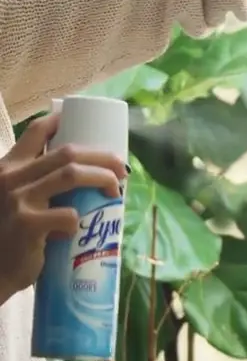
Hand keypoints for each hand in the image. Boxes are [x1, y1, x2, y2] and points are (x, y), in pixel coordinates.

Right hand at [0, 114, 125, 304]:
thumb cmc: (7, 238)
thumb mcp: (12, 202)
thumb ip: (35, 188)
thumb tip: (81, 181)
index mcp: (8, 168)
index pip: (36, 132)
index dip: (63, 122)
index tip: (89, 125)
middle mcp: (11, 178)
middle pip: (67, 153)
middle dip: (101, 156)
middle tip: (121, 167)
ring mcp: (18, 201)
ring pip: (71, 175)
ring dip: (101, 178)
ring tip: (116, 188)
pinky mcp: (27, 225)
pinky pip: (67, 215)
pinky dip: (79, 221)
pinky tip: (77, 231)